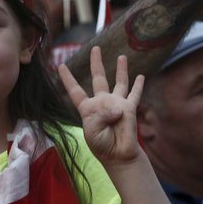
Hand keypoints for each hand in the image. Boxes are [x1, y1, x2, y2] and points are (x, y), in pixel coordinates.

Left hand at [59, 48, 142, 165]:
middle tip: (95, 48)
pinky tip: (141, 76)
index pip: (75, 90)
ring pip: (119, 82)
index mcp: (88, 108)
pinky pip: (135, 94)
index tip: (61, 65)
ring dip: (121, 69)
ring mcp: (117, 104)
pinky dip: (138, 85)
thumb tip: (118, 108)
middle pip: (99, 78)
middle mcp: (102, 102)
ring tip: (122, 56)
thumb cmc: (101, 144)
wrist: (118, 155)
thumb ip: (102, 116)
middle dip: (96, 63)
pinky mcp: (130, 108)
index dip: (68, 78)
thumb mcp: (92, 130)